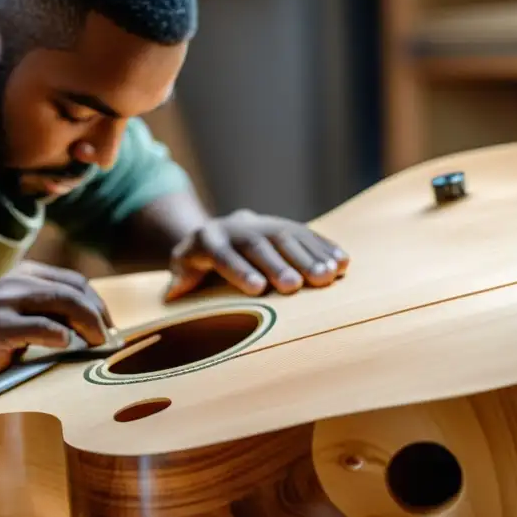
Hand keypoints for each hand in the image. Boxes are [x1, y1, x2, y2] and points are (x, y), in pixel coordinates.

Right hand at [0, 261, 112, 386]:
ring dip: (88, 324)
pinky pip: (39, 326)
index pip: (75, 282)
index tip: (109, 327)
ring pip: (62, 303)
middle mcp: (16, 282)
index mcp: (25, 276)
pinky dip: (60, 335)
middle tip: (108, 339)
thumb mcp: (19, 315)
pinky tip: (69, 345)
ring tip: (97, 343)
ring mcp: (5, 302)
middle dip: (98, 315)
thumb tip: (96, 328)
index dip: (98, 304)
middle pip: (74, 291)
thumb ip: (50, 313)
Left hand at [164, 210, 348, 300]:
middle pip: (260, 245)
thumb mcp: (180, 271)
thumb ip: (178, 281)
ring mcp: (263, 223)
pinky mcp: (284, 225)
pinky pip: (307, 234)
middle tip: (297, 285)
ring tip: (328, 276)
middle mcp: (237, 227)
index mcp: (207, 240)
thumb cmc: (194, 266)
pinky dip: (325, 248)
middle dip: (280, 264)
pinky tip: (343, 262)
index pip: (223, 255)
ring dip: (310, 257)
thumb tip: (173, 293)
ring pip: (287, 237)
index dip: (240, 270)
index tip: (258, 288)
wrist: (213, 234)